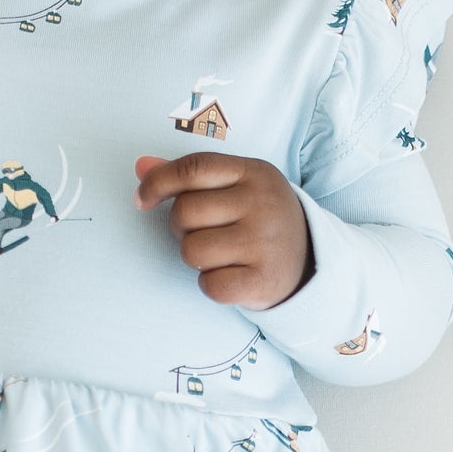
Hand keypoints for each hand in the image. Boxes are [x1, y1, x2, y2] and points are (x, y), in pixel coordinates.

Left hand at [132, 151, 312, 310]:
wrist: (311, 259)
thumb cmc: (260, 219)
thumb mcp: (235, 186)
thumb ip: (189, 177)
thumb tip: (141, 166)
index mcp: (252, 172)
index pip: (194, 168)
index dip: (158, 182)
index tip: (143, 199)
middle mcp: (262, 203)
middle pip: (185, 212)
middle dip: (181, 227)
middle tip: (205, 232)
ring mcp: (265, 242)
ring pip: (192, 251)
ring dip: (196, 258)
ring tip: (220, 254)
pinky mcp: (264, 279)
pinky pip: (210, 285)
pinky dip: (211, 285)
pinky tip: (230, 275)